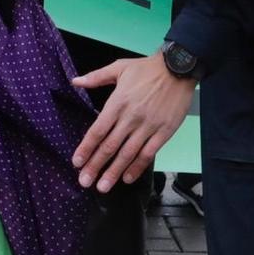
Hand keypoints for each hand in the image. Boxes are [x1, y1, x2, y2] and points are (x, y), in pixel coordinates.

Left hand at [70, 56, 195, 191]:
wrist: (178, 68)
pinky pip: (148, 153)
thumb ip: (96, 77)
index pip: (98, 130)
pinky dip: (137, 167)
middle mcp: (131, 117)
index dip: (86, 148)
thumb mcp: (119, 67)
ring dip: (114, 172)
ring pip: (128, 154)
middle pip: (110, 146)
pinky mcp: (164, 132)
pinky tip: (127, 178)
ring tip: (103, 187)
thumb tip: (75, 81)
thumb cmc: (147, 68)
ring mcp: (148, 126)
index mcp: (118, 102)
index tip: (77, 162)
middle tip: (85, 181)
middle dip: (96, 166)